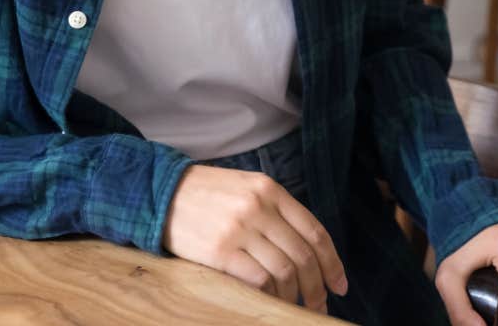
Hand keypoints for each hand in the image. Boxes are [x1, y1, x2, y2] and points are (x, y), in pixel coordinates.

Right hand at [163, 164, 347, 313]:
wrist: (158, 193)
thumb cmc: (205, 195)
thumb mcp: (246, 188)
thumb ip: (276, 211)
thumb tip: (306, 250)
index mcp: (271, 190)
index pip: (314, 232)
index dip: (332, 263)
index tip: (339, 285)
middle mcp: (260, 208)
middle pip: (303, 255)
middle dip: (316, 287)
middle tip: (319, 306)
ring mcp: (240, 229)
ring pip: (284, 271)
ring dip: (294, 297)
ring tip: (293, 309)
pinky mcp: (220, 251)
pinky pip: (259, 280)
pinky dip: (270, 296)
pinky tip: (270, 302)